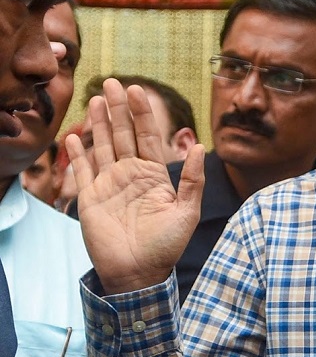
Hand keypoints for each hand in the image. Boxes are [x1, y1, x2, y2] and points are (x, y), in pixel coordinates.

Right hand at [66, 79, 204, 294]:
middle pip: (123, 134)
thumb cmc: (167, 245)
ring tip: (96, 99)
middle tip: (112, 82)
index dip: (142, 113)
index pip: (147, 136)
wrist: (139, 274)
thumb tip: (199, 146)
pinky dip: (77, 153)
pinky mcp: (90, 198)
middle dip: (118, 109)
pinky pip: (82, 171)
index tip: (137, 90)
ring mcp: (109, 185)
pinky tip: (74, 136)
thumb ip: (192, 179)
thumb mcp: (187, 211)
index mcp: (154, 175)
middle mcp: (131, 175)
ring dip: (99, 123)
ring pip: (103, 146)